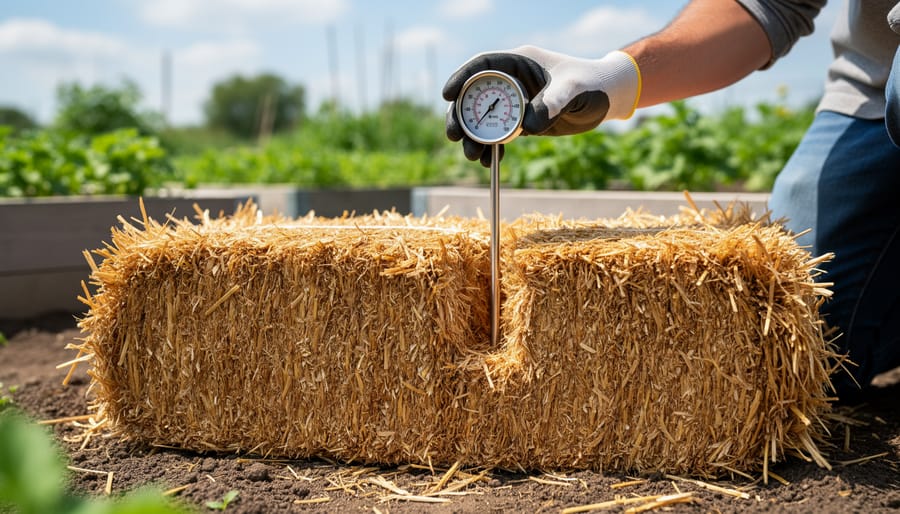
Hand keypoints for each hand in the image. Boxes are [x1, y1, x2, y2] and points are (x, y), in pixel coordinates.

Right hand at [443, 45, 640, 165]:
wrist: (607, 98)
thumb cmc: (592, 84)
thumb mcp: (573, 90)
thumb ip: (551, 103)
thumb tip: (526, 127)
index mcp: (519, 62)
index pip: (482, 66)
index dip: (461, 78)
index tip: (448, 95)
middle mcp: (512, 82)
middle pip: (474, 97)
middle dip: (461, 117)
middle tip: (455, 136)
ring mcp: (515, 103)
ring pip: (484, 120)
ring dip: (475, 139)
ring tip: (473, 156)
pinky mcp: (522, 122)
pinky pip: (499, 136)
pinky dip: (493, 150)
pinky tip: (490, 163)